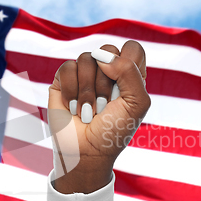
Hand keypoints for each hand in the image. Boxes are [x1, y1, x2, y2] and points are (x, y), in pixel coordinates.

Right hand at [48, 40, 150, 193]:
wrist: (85, 152)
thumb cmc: (113, 131)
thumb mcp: (137, 103)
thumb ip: (129, 72)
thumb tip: (102, 57)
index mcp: (128, 75)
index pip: (132, 49)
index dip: (127, 62)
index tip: (123, 88)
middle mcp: (107, 70)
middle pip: (108, 50)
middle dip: (106, 82)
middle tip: (104, 106)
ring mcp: (84, 74)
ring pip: (86, 58)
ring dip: (88, 90)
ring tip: (88, 111)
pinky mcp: (63, 80)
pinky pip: (67, 67)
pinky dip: (71, 91)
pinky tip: (73, 108)